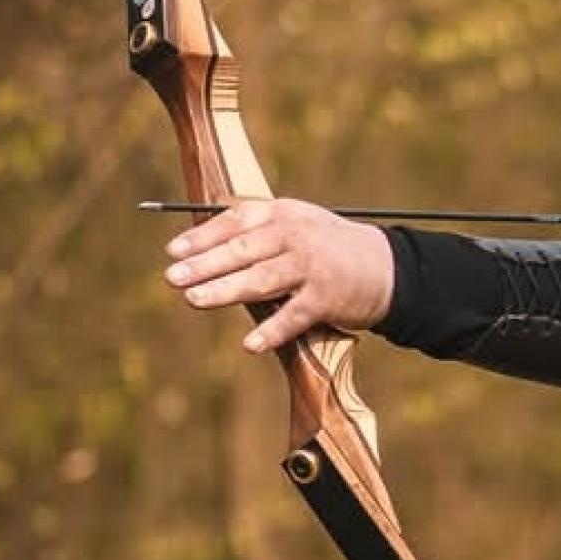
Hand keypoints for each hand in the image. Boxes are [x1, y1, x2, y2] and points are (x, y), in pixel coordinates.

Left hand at [162, 198, 394, 351]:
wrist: (388, 267)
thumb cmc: (329, 249)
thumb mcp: (297, 226)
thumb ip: (257, 234)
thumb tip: (201, 251)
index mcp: (284, 215)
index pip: (236, 222)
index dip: (203, 237)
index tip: (173, 252)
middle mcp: (297, 236)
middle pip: (244, 250)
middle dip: (206, 264)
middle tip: (173, 278)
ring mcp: (313, 267)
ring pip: (263, 279)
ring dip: (226, 291)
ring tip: (195, 300)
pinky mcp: (328, 298)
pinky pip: (294, 316)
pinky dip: (273, 330)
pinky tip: (250, 344)